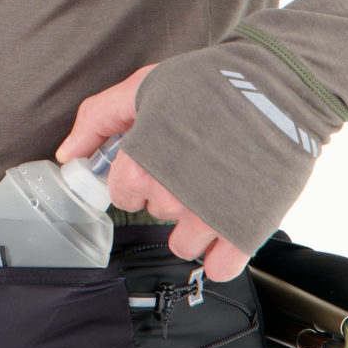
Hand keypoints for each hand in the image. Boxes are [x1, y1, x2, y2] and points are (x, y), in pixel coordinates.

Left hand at [57, 63, 253, 283]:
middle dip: (169, 191)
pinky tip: (226, 228)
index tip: (157, 159)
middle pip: (155, 213)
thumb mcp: (142, 86)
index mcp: (140, 163)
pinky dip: (221, 255)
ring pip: (184, 244)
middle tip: (193, 161)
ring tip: (214, 188)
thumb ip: (97, 119)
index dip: (137, 176)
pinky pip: (220, 266)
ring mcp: (208, 218)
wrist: (278, 86)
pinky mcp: (244, 231)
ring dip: (194, 225)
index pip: (122, 194)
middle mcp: (171, 196)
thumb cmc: (209, 81)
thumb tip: (69, 155)